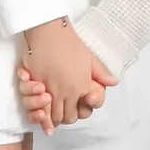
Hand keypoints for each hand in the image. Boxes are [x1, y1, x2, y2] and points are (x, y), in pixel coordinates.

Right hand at [16, 19, 114, 133]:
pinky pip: (37, 108)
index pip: (83, 112)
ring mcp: (51, 90)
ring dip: (52, 117)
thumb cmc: (69, 43)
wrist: (49, 31)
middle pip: (67, 118)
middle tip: (63, 111)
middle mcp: (68, 92)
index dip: (80, 113)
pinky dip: (39, 114)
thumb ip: (101, 73)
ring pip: (53, 116)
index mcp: (82, 87)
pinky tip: (39, 113)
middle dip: (66, 116)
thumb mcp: (90, 58)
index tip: (76, 108)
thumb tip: (113, 82)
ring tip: (51, 113)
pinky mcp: (35, 86)